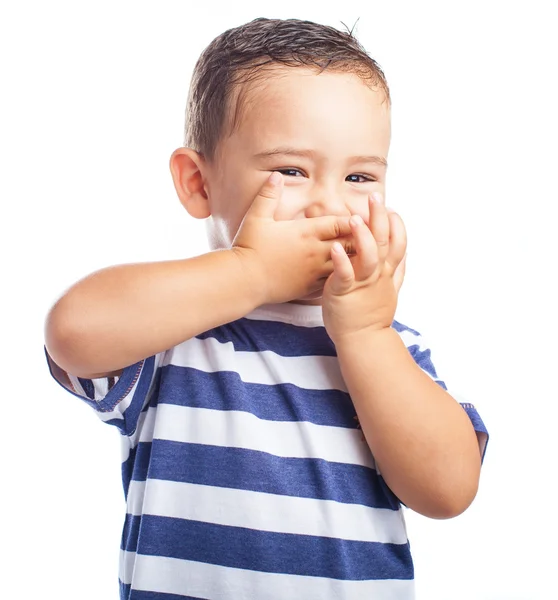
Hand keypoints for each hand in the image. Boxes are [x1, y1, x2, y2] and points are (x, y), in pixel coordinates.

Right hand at [232, 172, 352, 304]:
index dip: (352, 220)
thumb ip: (269, 194)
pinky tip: (346, 275)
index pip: (341, 223)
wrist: (244, 280)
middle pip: (350, 244)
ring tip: (363, 257)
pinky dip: (342, 277)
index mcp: (306, 232)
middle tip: (368, 237)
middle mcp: (315, 251)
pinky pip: (334, 282)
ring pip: (346, 265)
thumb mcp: (257, 216)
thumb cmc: (249, 247)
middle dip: (359, 240)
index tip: (358, 218)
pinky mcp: (310, 288)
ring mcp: (314, 271)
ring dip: (353, 260)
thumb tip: (276, 175)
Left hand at [322, 193, 406, 342]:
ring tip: (353, 218)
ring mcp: (363, 283)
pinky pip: (345, 275)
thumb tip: (401, 254)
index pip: (398, 243)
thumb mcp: (390, 290)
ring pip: (368, 256)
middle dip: (380, 217)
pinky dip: (341, 260)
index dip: (396, 224)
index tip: (391, 208)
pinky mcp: (345, 292)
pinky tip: (334, 246)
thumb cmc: (372, 315)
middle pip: (384, 242)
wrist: (364, 340)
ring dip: (362, 236)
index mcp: (387, 272)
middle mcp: (378, 274)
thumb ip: (396, 270)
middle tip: (374, 197)